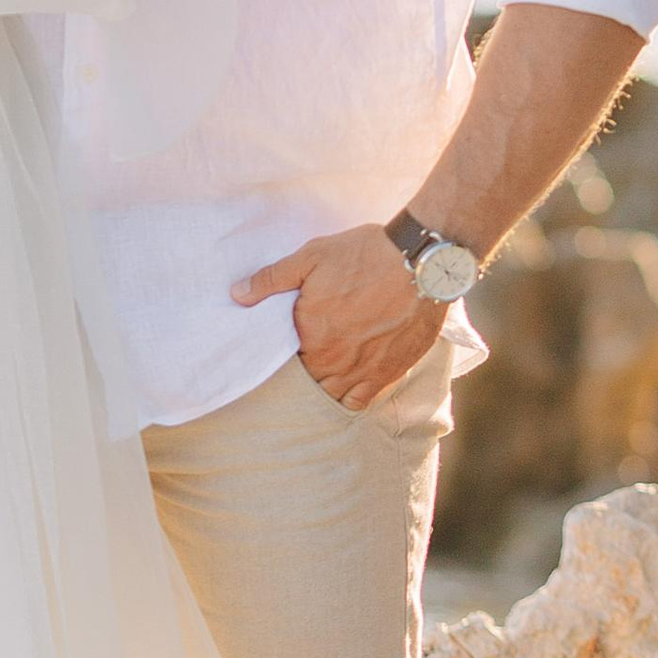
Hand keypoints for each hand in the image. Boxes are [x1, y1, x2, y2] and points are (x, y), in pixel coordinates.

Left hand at [232, 224, 448, 408]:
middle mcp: (334, 360)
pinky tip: (346, 387)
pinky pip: (361, 400)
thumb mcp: (311, 257)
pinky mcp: (389, 373)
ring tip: (323, 372)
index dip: (286, 352)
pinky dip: (350, 398)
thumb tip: (237, 294)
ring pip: (331, 394)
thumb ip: (272, 279)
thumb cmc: (364, 256)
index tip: (290, 341)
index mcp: (311, 335)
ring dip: (323, 387)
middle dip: (303, 371)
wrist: (420, 263)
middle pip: (308, 380)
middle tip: (307, 355)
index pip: (286, 360)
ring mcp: (362, 371)